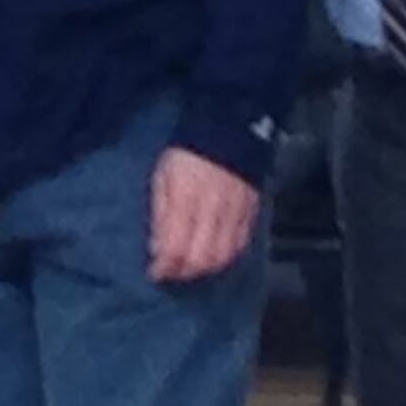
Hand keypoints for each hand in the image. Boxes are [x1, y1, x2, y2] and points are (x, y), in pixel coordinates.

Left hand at [148, 147, 259, 284]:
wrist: (226, 132)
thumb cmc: (185, 155)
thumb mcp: (162, 178)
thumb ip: (160, 214)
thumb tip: (156, 248)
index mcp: (186, 199)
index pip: (176, 247)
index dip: (164, 266)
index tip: (154, 272)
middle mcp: (212, 210)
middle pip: (201, 258)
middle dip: (183, 272)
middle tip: (171, 273)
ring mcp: (235, 213)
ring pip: (223, 256)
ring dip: (205, 268)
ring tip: (190, 268)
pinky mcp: (250, 212)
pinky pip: (241, 244)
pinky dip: (226, 257)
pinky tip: (214, 257)